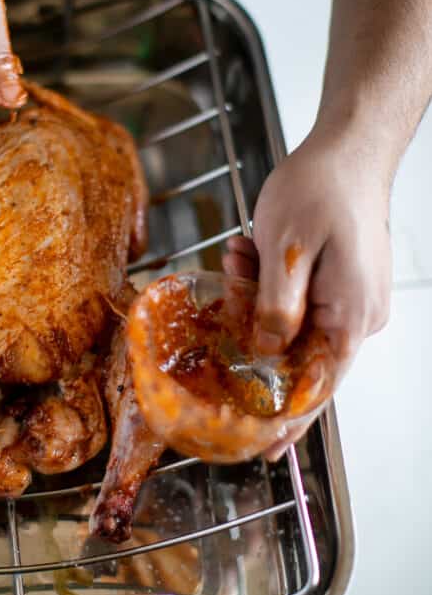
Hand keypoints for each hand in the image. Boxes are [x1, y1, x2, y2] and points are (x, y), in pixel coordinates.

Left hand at [223, 128, 391, 458]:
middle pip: (298, 353)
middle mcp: (358, 315)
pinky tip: (252, 253)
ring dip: (257, 297)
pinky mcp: (341, 282)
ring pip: (292, 322)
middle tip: (235, 279)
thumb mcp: (283, 250)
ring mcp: (352, 299)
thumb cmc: (321, 188)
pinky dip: (269, 283)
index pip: (318, 387)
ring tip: (243, 254)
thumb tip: (265, 353)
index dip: (289, 420)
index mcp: (350, 316)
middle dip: (254, 326)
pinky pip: (298, 299)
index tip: (264, 447)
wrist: (349, 147)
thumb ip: (274, 309)